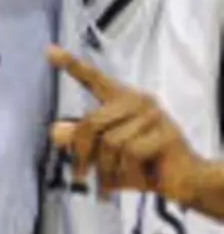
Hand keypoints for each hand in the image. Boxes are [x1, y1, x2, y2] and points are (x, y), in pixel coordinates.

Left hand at [49, 46, 202, 204]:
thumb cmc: (142, 164)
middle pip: (91, 123)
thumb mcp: (105, 154)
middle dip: (81, 154)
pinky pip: (132, 154)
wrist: (185, 182)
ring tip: (113, 183)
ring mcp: (154, 115)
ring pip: (111, 143)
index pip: (94, 79)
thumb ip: (82, 141)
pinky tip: (140, 180)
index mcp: (121, 99)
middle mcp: (138, 100)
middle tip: (79, 176)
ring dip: (108, 171)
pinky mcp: (167, 134)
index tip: (49, 51)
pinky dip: (129, 174)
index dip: (71, 65)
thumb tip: (54, 132)